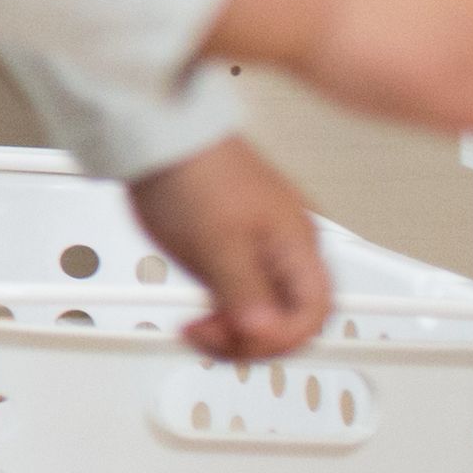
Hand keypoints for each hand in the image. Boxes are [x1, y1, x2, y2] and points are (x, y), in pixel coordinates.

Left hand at [119, 138, 331, 362]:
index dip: (282, 337)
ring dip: (233, 330)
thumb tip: (263, 332)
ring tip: (196, 328)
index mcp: (298, 245)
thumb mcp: (218, 240)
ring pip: (262, 311)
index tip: (239, 339)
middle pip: (291, 317)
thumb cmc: (193, 173)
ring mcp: (258, 249)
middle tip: (210, 337)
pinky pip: (237, 296)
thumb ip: (243, 290)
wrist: (157, 133)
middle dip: (255, 338)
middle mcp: (286, 249)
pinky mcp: (229, 248)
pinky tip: (194, 316)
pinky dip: (219, 314)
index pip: (315, 312)